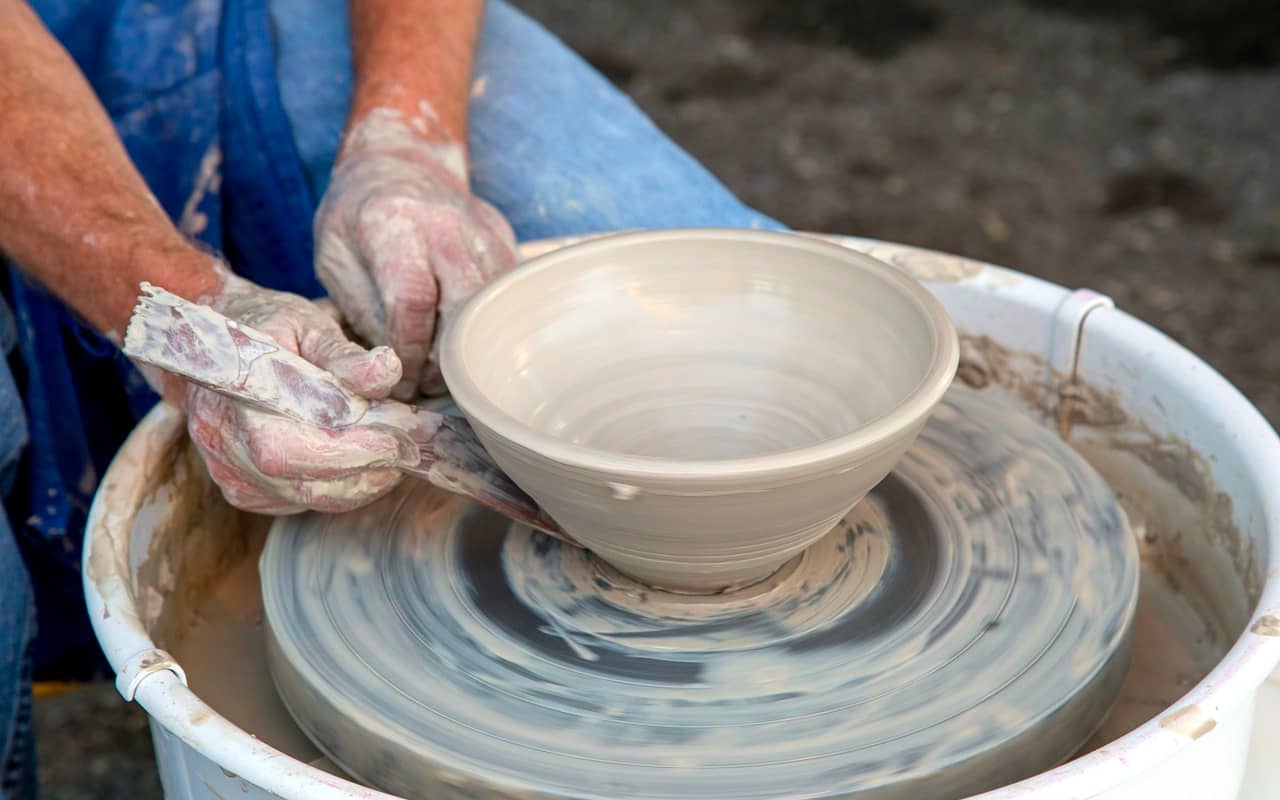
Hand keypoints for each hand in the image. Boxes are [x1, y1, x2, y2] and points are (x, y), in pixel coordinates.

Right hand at [179, 271, 413, 514]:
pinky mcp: (241, 490)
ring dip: (360, 482)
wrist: (214, 343)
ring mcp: (227, 471)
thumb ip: (344, 353)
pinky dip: (338, 487)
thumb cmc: (267, 327)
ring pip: (305, 497)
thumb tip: (386, 371)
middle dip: (365, 469)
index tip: (397, 439)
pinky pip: (298, 502)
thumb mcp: (306, 323)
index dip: (349, 450)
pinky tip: (359, 461)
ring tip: (393, 453)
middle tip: (409, 449)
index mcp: (232, 394)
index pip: (290, 445)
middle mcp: (222, 439)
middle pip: (300, 479)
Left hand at [315, 108, 517, 399]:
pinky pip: (506, 296)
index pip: (413, 301)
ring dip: (472, 347)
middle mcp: (446, 224)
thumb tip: (393, 366)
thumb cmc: (356, 215)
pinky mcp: (505, 240)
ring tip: (444, 367)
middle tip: (426, 382)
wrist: (397, 160)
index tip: (399, 378)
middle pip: (466, 307)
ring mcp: (483, 231)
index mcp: (393, 223)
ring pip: (494, 306)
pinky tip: (462, 338)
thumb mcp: (332, 258)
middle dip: (447, 359)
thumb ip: (362, 310)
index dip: (409, 351)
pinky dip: (488, 325)